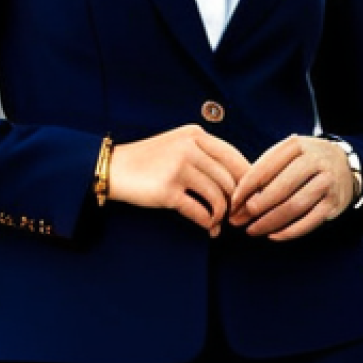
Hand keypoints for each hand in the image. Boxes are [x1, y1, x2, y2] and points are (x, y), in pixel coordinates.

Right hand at [108, 125, 250, 236]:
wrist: (114, 168)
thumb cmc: (149, 160)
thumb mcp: (178, 145)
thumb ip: (207, 155)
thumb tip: (243, 183)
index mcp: (194, 134)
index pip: (235, 158)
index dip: (247, 182)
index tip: (248, 198)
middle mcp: (188, 148)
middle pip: (229, 181)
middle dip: (237, 203)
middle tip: (236, 217)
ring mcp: (177, 168)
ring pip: (218, 198)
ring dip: (222, 216)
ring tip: (219, 223)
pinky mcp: (167, 190)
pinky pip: (201, 212)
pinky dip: (208, 224)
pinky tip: (208, 228)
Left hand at [228, 135, 353, 241]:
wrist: (344, 163)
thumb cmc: (302, 160)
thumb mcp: (285, 154)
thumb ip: (263, 171)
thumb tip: (238, 201)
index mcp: (295, 145)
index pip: (264, 170)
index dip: (244, 189)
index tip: (232, 203)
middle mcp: (314, 162)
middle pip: (280, 190)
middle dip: (255, 208)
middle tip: (237, 220)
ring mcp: (327, 183)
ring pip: (294, 207)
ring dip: (269, 222)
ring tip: (252, 230)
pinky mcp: (335, 203)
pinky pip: (310, 221)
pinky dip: (290, 231)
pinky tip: (274, 235)